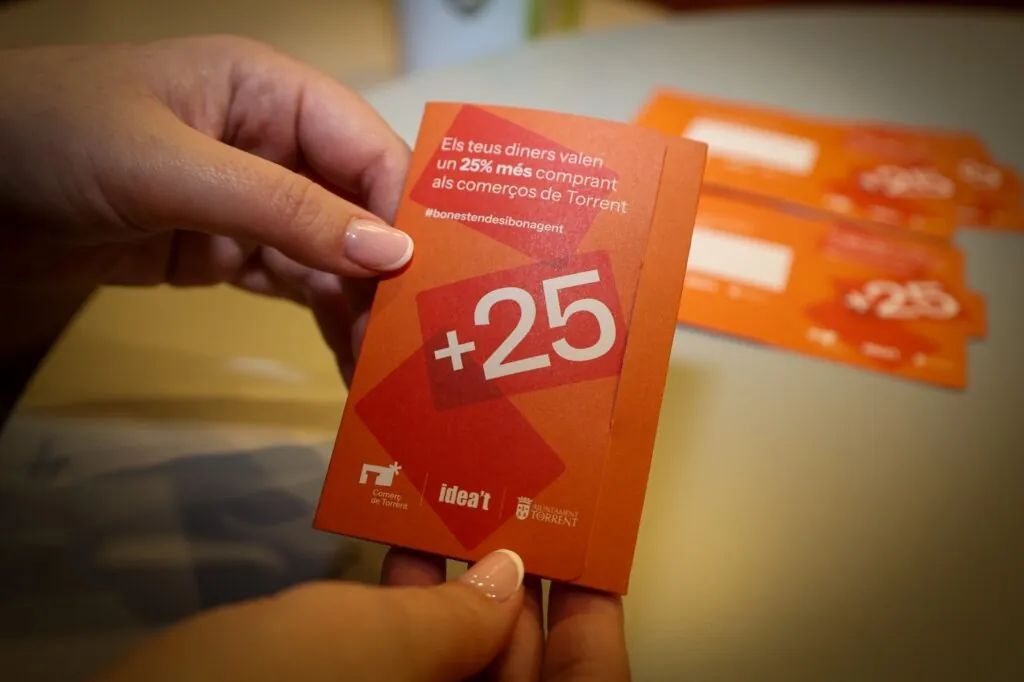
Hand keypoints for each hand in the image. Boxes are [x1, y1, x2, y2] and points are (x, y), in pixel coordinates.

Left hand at [0, 36, 411, 383]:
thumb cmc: (55, 140)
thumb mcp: (171, 168)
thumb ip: (284, 210)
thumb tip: (392, 255)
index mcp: (271, 93)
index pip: (367, 149)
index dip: (405, 211)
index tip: (432, 283)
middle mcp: (274, 144)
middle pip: (359, 209)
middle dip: (389, 272)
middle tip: (416, 343)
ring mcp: (251, 202)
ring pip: (331, 255)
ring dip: (360, 307)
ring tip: (388, 368)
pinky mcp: (225, 251)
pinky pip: (292, 286)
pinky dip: (321, 321)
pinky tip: (348, 360)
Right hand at [93, 549, 629, 681]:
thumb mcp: (370, 655)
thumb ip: (459, 624)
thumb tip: (507, 578)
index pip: (582, 681)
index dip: (589, 616)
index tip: (586, 543)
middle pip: (517, 667)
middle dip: (514, 584)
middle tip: (517, 501)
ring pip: (455, 662)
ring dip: (456, 587)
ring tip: (460, 506)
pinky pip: (404, 664)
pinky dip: (406, 611)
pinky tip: (399, 547)